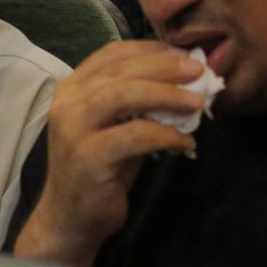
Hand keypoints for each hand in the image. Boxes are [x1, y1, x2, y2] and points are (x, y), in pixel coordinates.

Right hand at [14, 41, 204, 266]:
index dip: (151, 49)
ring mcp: (74, 130)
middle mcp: (67, 104)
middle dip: (165, 67)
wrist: (71, 217)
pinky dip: (166, 136)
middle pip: (121, 71)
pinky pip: (136, 135)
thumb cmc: (99, 169)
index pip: (112, 54)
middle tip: (198, 71)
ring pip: (125, 96)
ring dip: (167, 95)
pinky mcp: (89, 157)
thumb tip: (186, 80)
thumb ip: (139, 102)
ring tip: (196, 102)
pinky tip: (185, 143)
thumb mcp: (116, 126)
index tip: (184, 55)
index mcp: (72, 89)